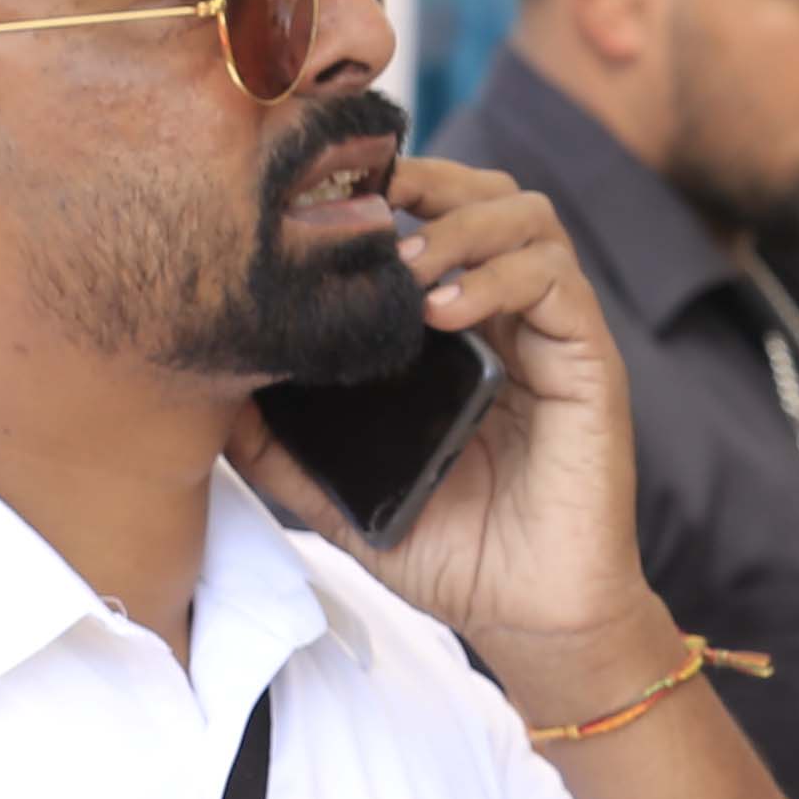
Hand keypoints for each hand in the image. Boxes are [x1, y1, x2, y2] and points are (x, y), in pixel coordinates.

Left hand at [227, 160, 653, 666]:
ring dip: (463, 224)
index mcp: (467, 334)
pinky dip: (499, 278)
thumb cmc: (454, 554)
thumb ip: (286, 451)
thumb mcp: (346, 494)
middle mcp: (516, 321)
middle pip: (493, 195)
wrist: (528, 617)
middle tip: (370, 204)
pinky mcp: (590, 365)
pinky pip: (557, 284)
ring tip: (405, 268)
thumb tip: (208, 408)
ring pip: (531, 220)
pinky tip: (445, 311)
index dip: (397, 191)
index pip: (444, 219)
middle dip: (432, 181)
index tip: (331, 197)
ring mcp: (557, 338)